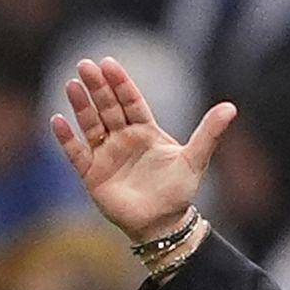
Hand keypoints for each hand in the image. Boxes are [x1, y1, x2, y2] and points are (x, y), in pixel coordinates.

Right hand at [51, 57, 235, 244]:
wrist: (163, 225)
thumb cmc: (178, 192)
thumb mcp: (195, 160)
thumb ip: (209, 133)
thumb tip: (231, 107)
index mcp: (145, 131)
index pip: (131, 102)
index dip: (120, 84)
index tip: (109, 64)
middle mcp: (123, 139)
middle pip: (108, 108)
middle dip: (97, 88)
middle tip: (85, 65)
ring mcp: (106, 155)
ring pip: (91, 125)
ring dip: (81, 107)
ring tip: (72, 86)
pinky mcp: (93, 174)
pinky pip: (76, 153)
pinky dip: (67, 139)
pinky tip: (57, 121)